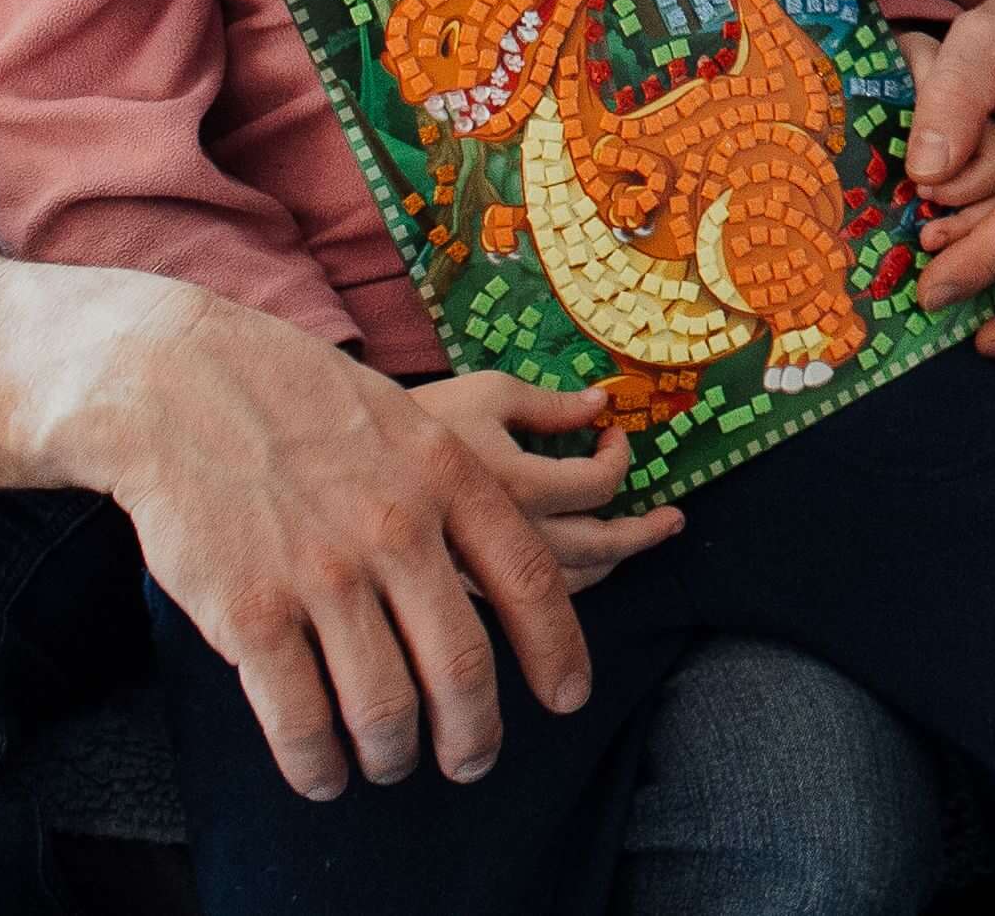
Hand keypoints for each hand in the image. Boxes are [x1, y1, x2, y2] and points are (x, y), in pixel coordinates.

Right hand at [65, 280, 591, 800]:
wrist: (179, 387)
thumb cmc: (299, 405)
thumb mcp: (408, 422)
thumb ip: (461, 494)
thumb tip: (511, 572)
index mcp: (448, 477)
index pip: (532, 580)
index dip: (557, 651)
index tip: (567, 699)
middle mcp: (395, 530)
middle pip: (463, 666)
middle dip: (475, 735)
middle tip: (471, 760)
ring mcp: (322, 575)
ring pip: (385, 710)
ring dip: (394, 756)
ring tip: (389, 763)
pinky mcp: (249, 613)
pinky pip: (300, 722)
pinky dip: (318, 765)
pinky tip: (323, 774)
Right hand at [407, 370, 679, 592]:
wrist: (324, 465)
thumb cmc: (407, 417)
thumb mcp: (484, 392)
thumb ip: (548, 404)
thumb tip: (601, 404)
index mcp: (514, 482)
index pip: (599, 485)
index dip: (620, 458)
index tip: (615, 436)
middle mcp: (505, 537)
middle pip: (598, 549)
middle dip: (643, 534)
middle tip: (671, 520)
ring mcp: (478, 574)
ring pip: (567, 586)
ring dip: (611, 563)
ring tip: (633, 543)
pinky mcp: (458, 592)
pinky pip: (527, 602)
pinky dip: (566, 585)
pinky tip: (575, 568)